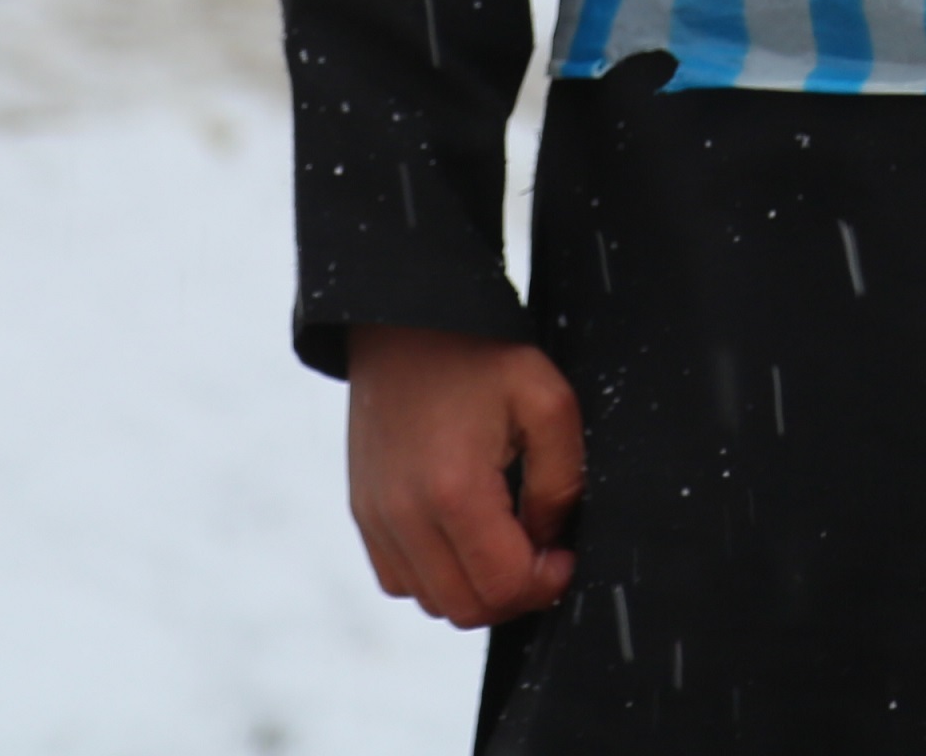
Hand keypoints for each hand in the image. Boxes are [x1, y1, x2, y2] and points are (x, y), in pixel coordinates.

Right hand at [344, 323, 585, 628]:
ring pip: (431, 601)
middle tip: (539, 552)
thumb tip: (550, 542)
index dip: (545, 583)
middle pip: (466, 608)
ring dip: (474, 587)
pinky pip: (399, 580)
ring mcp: (375, 516)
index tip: (563, 553)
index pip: (502, 586)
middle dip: (514, 593)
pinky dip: (436, 575)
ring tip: (503, 541)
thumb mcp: (547, 400)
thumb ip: (562, 481)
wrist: (406, 318)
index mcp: (454, 490)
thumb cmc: (482, 354)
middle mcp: (403, 514)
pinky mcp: (362, 511)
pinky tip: (464, 536)